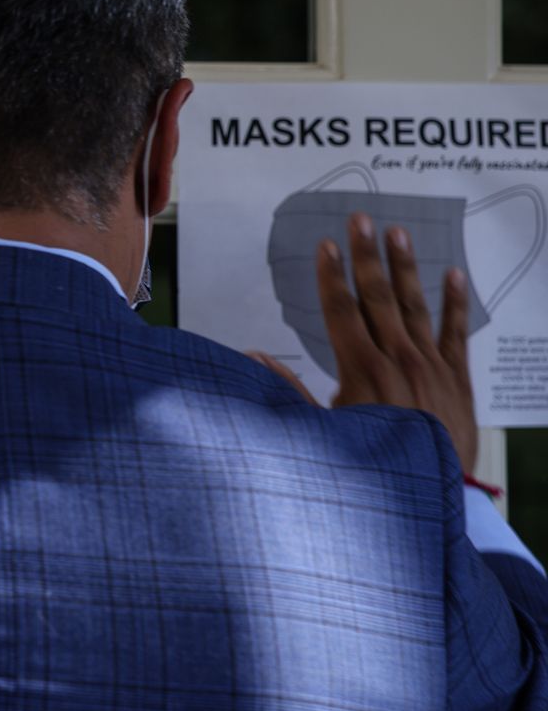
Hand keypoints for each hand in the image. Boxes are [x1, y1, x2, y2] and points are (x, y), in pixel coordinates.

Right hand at [250, 211, 478, 471]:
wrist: (433, 490)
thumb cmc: (372, 465)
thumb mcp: (323, 431)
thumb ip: (289, 391)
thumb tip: (254, 358)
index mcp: (362, 369)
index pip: (341, 309)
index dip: (331, 275)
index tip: (325, 246)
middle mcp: (398, 358)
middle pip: (377, 296)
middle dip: (366, 255)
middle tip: (360, 220)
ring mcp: (431, 365)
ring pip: (416, 305)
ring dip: (405, 268)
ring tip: (399, 234)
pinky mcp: (456, 378)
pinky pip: (456, 332)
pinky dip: (454, 303)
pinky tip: (453, 275)